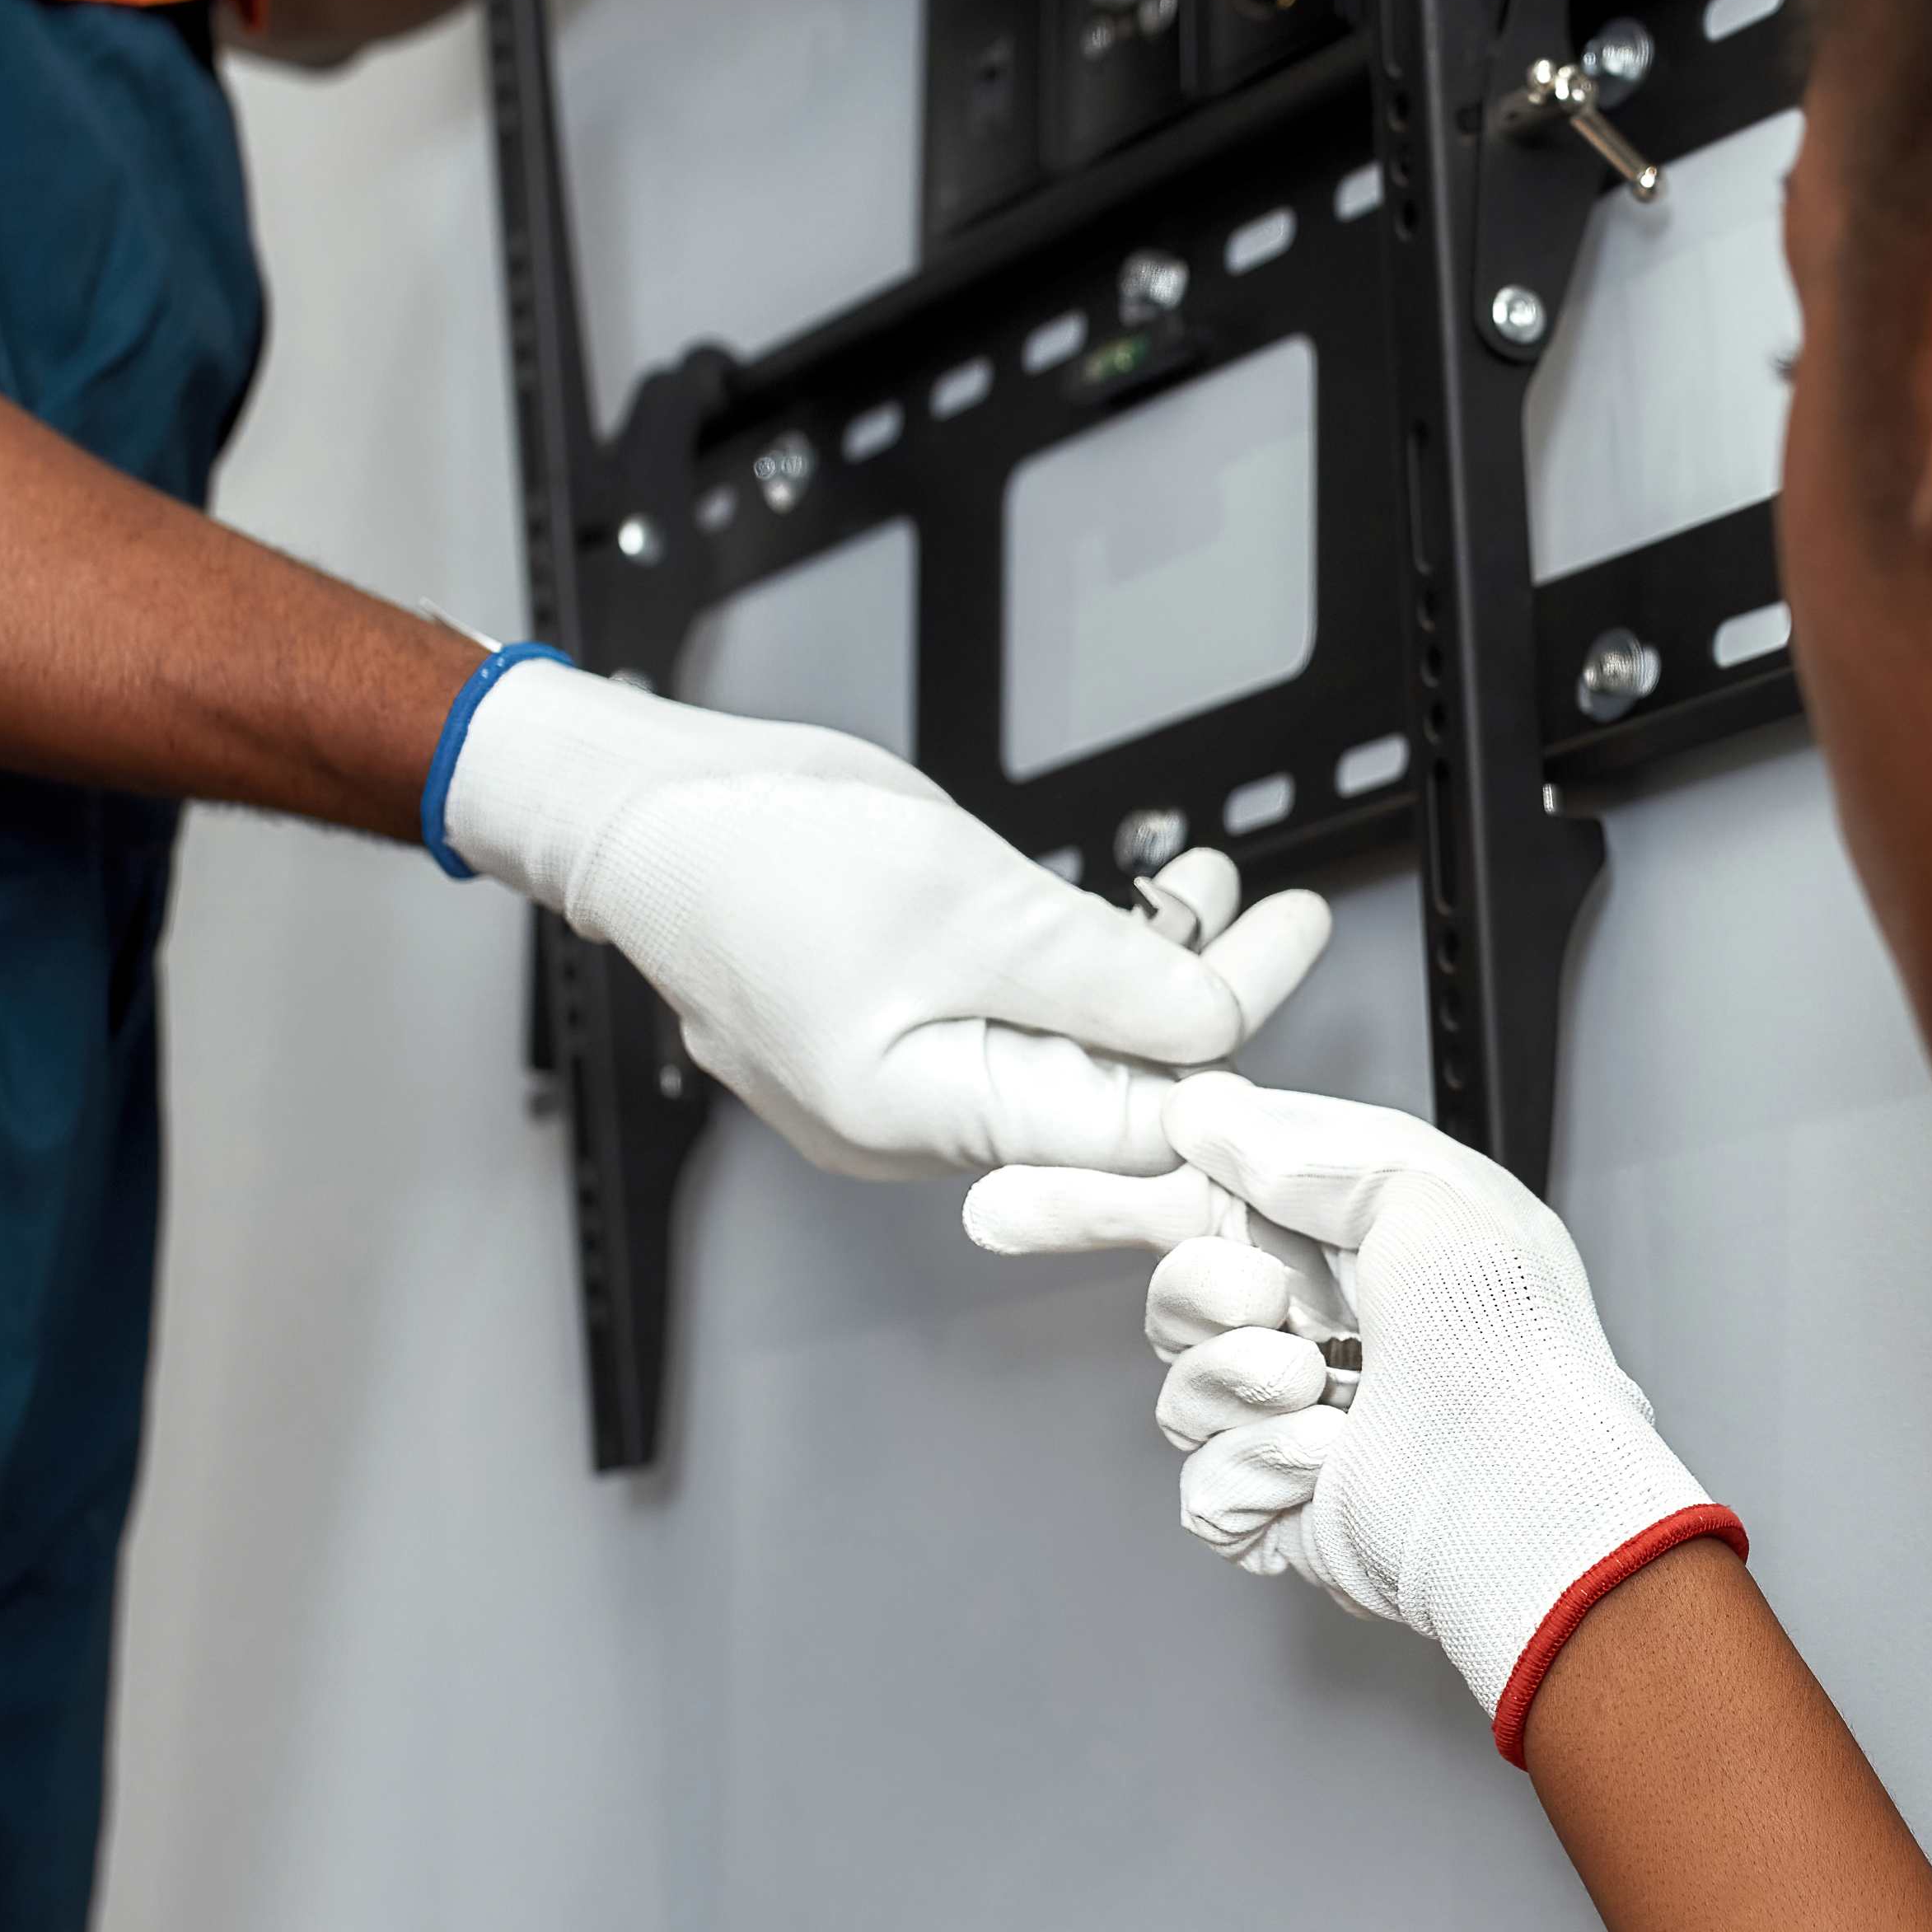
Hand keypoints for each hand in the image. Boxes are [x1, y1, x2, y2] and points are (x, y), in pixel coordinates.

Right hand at [437, 658, 1319, 1173]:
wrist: (639, 803)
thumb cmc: (756, 847)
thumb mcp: (968, 902)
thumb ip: (1106, 978)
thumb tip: (1220, 1028)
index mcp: (919, 1117)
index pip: (1122, 1128)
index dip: (1228, 1047)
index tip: (1293, 946)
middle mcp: (909, 1124)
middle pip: (1099, 1093)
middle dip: (1198, 1003)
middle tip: (1270, 914)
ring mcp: (896, 1079)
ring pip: (1061, 1048)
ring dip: (1144, 970)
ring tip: (1203, 883)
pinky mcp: (891, 1027)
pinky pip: (1011, 1016)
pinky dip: (1078, 962)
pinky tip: (1122, 901)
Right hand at [967, 1077, 1738, 1753]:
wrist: (1530, 1491)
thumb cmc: (1509, 1344)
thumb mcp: (1422, 1190)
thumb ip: (1299, 1147)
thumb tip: (1203, 1112)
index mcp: (1349, 1241)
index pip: (1199, 1200)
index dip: (1098, 1199)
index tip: (1003, 1209)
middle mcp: (1319, 1325)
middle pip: (1173, 1289)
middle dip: (1198, 1291)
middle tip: (1261, 1301)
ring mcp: (1295, 1420)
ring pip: (1178, 1386)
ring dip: (1239, 1376)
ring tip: (1318, 1383)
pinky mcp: (1279, 1506)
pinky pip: (1202, 1480)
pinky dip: (1257, 1463)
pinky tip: (1324, 1454)